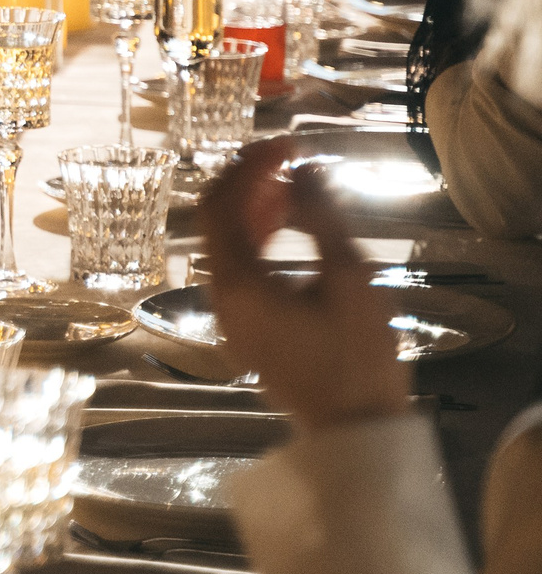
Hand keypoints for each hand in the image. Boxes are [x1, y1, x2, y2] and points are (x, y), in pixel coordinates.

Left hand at [200, 134, 411, 432]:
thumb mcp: (350, 279)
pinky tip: (289, 228)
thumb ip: (322, 217)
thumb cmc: (358, 356)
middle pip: (216, 221)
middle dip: (248, 183)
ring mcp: (228, 316)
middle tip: (289, 158)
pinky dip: (256, 240)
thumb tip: (303, 167)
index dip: (248, 166)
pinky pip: (237, 269)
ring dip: (253, 209)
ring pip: (225, 244)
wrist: (355, 431)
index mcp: (236, 283)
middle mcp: (219, 297)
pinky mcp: (244, 329)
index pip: (221, 204)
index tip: (285, 143)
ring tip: (294, 186)